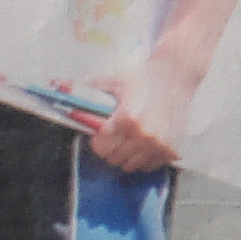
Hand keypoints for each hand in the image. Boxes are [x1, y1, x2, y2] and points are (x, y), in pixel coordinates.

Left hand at [89, 49, 197, 173]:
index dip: (97, 142)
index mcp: (126, 118)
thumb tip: (65, 88)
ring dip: (125, 157)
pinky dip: (143, 160)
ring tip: (126, 142)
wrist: (175, 74)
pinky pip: (150, 166)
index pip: (102, 147)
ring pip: (132, 166)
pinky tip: (141, 146)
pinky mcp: (170, 147)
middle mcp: (143, 134)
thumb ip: (91, 89)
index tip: (98, 136)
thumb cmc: (146, 76)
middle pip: (115, 159)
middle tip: (111, 138)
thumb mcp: (115, 80)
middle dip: (109, 150)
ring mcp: (158, 143)